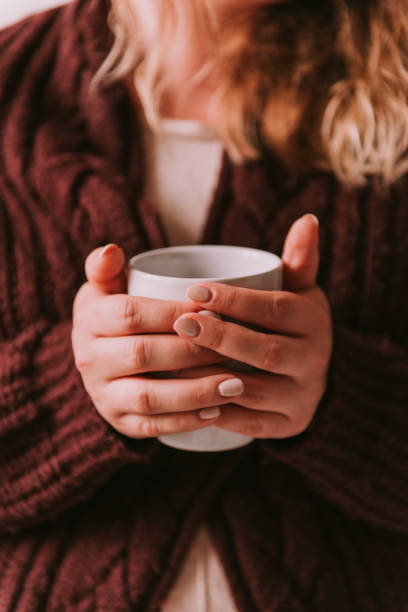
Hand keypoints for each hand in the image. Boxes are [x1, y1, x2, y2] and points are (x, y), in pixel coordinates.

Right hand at [71, 245, 242, 438]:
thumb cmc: (116, 312)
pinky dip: (185, 422)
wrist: (98, 356)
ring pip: (148, 397)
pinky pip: (151, 428)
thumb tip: (112, 250)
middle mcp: (89, 359)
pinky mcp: (119, 422)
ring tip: (236, 384)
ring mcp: (103, 395)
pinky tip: (218, 412)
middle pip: (143, 355)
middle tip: (235, 346)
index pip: (131, 313)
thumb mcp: (106, 286)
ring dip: (195, 392)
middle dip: (192, 351)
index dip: (173, 311)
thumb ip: (107, 266)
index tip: (214, 309)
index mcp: (89, 319)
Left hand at [172, 214, 332, 438]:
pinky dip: (220, 412)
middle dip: (221, 337)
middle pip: (265, 351)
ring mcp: (304, 396)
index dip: (235, 300)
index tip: (195, 290)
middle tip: (182, 324)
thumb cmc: (290, 323)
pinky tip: (188, 398)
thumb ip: (298, 259)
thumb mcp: (299, 290)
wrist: (309, 374)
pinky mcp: (290, 425)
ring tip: (173, 362)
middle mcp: (316, 360)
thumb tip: (307, 219)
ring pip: (256, 390)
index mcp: (315, 321)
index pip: (275, 308)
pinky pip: (252, 424)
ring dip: (213, 377)